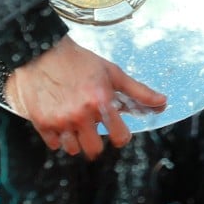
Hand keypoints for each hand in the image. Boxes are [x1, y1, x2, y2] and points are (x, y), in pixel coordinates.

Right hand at [3, 35, 167, 158]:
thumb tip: (161, 102)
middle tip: (94, 126)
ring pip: (73, 149)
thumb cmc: (80, 61)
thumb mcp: (113, 73)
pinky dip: (58, 136)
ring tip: (76, 121)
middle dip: (96, 141)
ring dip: (77, 139)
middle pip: (94, 150)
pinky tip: (61, 120)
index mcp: (101, 101)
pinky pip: (54, 145)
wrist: (43, 52)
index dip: (121, 135)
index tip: (118, 130)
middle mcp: (80, 115)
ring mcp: (60, 121)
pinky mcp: (41, 123)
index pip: (120, 137)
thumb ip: (138, 91)